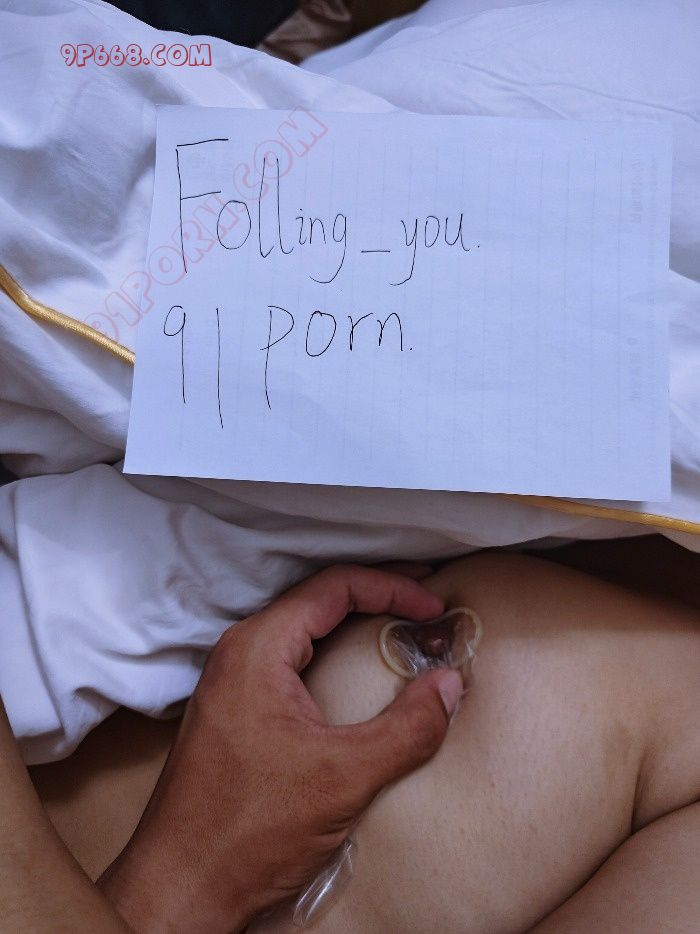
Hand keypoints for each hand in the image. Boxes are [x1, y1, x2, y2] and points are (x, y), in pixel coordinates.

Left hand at [100, 565, 463, 931]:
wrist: (180, 887)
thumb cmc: (247, 831)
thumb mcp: (342, 778)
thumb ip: (406, 728)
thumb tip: (449, 685)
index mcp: (257, 648)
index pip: (334, 587)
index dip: (392, 587)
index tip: (432, 606)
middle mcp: (239, 653)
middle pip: (318, 599)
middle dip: (377, 595)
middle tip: (424, 603)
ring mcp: (232, 681)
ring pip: (303, 630)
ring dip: (354, 624)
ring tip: (400, 630)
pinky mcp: (235, 710)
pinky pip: (290, 661)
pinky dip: (332, 654)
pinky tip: (358, 675)